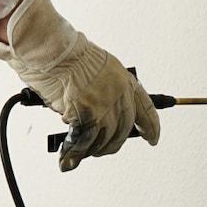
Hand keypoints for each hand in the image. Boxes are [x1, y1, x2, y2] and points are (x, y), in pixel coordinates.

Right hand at [0, 0, 158, 170]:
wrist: (53, 49)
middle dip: (111, 144)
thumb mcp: (97, 68)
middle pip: (123, 130)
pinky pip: (84, 141)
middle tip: (101, 149)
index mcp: (125, 80)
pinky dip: (74, 152)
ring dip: (92, 149)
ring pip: (104, 139)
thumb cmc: (67, 54)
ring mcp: (105, 105)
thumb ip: (104, 91)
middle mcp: (120, 94)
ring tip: (80, 152)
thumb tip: (99, 115)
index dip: (151, 127)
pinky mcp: (88, 115)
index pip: (146, 108)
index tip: (153, 139)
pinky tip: (67, 158)